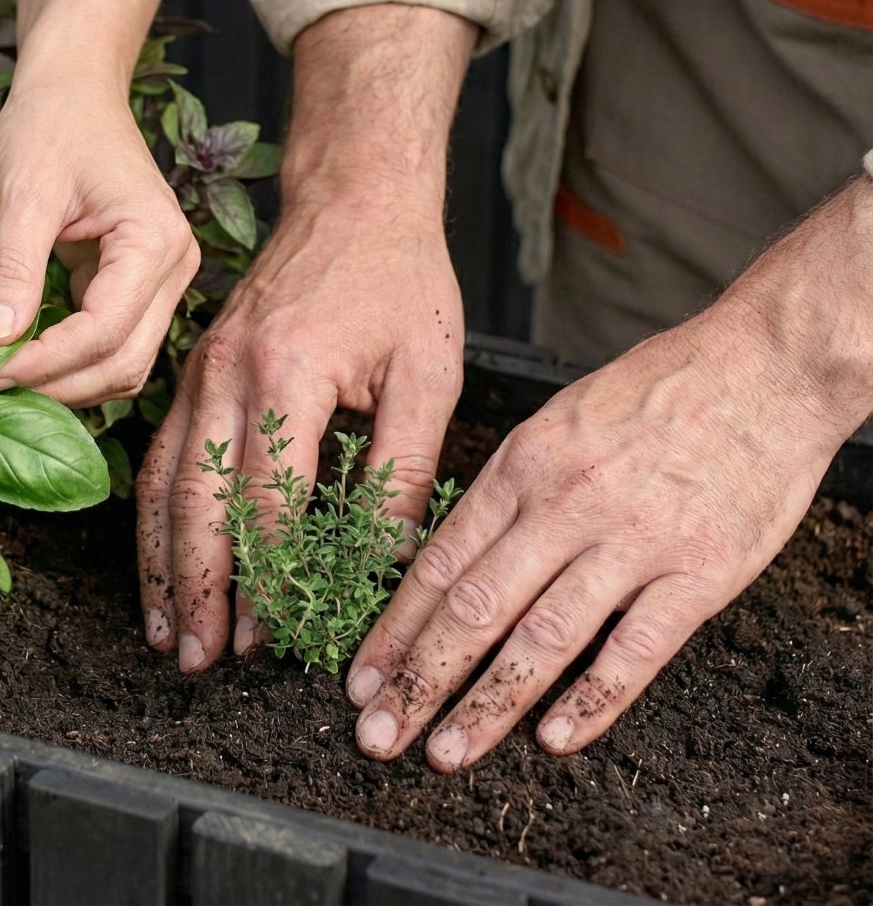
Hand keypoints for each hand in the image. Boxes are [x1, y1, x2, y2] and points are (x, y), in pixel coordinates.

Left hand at [0, 68, 198, 404]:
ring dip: (66, 381)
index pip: (105, 331)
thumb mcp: (23, 193)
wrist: (74, 87)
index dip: (44, 362)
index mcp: (155, 241)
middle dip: (57, 384)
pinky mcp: (138, 284)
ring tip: (1, 378)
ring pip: (122, 362)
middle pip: (123, 361)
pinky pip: (111, 342)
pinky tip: (23, 358)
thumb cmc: (52, 124)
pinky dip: (70, 360)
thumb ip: (13, 270)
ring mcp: (161, 279)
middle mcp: (173, 267)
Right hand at [135, 195, 464, 671]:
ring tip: (165, 627)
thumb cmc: (397, 276)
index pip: (267, 499)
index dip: (269, 577)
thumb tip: (385, 559)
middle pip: (197, 498)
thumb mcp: (427, 372)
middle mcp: (226, 371)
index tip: (275, 638)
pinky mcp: (195, 365)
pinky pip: (161, 447)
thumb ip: (404, 468)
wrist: (353, 197)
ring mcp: (201, 366)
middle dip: (198, 587)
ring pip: (164, 478)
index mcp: (286, 372)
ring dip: (162, 559)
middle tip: (197, 659)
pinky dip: (155, 510)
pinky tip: (160, 554)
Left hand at [346, 178, 872, 770]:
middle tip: (376, 733)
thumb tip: (457, 553)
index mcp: (523, 465)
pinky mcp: (698, 573)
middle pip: (475, 607)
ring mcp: (632, 542)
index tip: (361, 676)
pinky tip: (554, 740)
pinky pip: (636, 650)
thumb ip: (510, 487)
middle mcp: (565, 506)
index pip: (439, 561)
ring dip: (487, 704)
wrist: (761, 368)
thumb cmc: (654, 389)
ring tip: (444, 752)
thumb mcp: (557, 418)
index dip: (395, 627)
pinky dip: (592, 701)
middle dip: (419, 678)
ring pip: (542, 639)